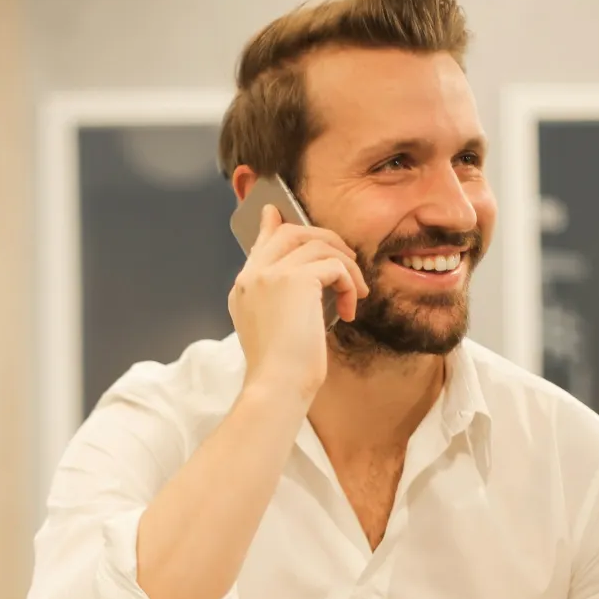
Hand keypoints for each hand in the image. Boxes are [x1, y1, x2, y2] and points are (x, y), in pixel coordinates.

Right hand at [228, 204, 367, 403]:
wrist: (277, 386)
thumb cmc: (281, 370)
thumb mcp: (276, 330)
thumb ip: (283, 300)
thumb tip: (308, 283)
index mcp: (244, 288)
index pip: (261, 243)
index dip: (273, 225)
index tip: (276, 212)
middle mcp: (253, 275)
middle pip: (291, 232)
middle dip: (325, 239)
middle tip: (347, 258)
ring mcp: (271, 274)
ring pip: (318, 244)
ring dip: (345, 266)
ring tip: (355, 292)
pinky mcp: (295, 279)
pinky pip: (334, 265)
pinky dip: (348, 283)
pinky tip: (349, 309)